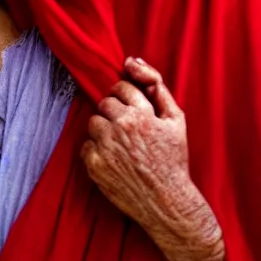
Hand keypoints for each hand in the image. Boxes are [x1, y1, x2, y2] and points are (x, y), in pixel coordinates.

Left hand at [80, 56, 224, 260]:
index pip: (120, 87)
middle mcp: (120, 127)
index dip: (126, 95)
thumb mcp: (175, 118)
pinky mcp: (93, 165)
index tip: (132, 107)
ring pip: (93, 123)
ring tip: (121, 143)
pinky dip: (95, 149)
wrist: (164, 198)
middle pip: (104, 103)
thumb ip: (156, 87)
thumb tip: (132, 62)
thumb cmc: (173, 157)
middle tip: (127, 127)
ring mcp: (104, 147)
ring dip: (103, 129)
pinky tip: (113, 158)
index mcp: (141, 113)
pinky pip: (85, 146)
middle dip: (114, 110)